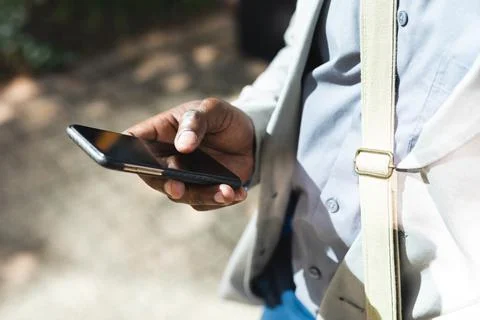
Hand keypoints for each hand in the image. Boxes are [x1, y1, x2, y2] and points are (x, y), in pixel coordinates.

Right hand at [125, 98, 253, 210]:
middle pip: (155, 177)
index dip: (125, 152)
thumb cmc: (221, 118)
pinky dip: (223, 199)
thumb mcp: (212, 110)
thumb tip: (183, 145)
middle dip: (167, 184)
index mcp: (158, 134)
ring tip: (226, 192)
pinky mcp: (202, 192)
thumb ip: (195, 122)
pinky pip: (208, 202)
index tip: (132, 160)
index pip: (132, 142)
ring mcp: (183, 179)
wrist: (248, 137)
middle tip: (177, 188)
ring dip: (204, 196)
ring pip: (183, 195)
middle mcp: (165, 160)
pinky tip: (238, 193)